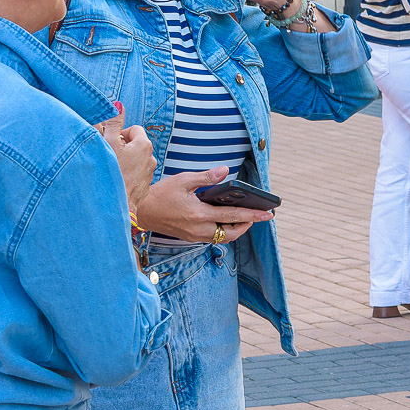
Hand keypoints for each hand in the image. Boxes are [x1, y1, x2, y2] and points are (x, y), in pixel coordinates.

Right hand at [98, 108, 154, 208]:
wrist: (115, 204)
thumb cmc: (111, 172)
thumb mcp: (108, 142)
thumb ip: (113, 122)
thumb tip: (118, 105)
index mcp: (144, 145)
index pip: (134, 129)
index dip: (120, 133)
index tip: (109, 141)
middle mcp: (150, 158)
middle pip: (135, 145)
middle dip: (121, 147)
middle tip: (108, 155)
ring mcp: (148, 174)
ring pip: (135, 161)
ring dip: (123, 161)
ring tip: (111, 168)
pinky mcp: (143, 188)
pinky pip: (134, 175)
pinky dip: (126, 174)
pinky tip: (115, 180)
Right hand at [135, 166, 272, 243]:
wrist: (141, 211)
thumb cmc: (160, 194)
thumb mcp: (183, 180)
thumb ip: (206, 177)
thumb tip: (226, 171)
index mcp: (199, 214)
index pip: (232, 215)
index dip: (253, 215)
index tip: (268, 214)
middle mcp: (199, 229)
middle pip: (232, 233)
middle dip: (247, 225)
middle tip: (258, 215)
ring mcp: (194, 235)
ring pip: (223, 238)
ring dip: (236, 229)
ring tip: (245, 217)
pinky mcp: (190, 237)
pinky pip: (213, 237)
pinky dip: (224, 230)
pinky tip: (226, 220)